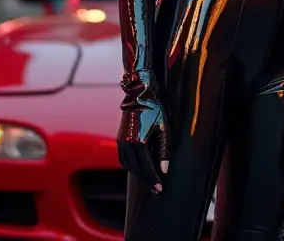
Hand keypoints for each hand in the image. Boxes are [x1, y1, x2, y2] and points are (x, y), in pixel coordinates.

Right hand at [118, 70, 169, 192]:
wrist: (139, 95)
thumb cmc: (155, 110)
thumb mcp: (164, 129)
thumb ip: (164, 151)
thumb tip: (164, 170)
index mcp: (139, 143)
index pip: (146, 168)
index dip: (153, 180)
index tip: (160, 189)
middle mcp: (127, 144)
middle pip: (136, 170)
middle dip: (147, 180)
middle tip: (157, 188)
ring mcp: (121, 142)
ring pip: (128, 166)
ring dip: (138, 173)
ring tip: (150, 178)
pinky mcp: (119, 139)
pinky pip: (123, 159)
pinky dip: (130, 166)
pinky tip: (139, 167)